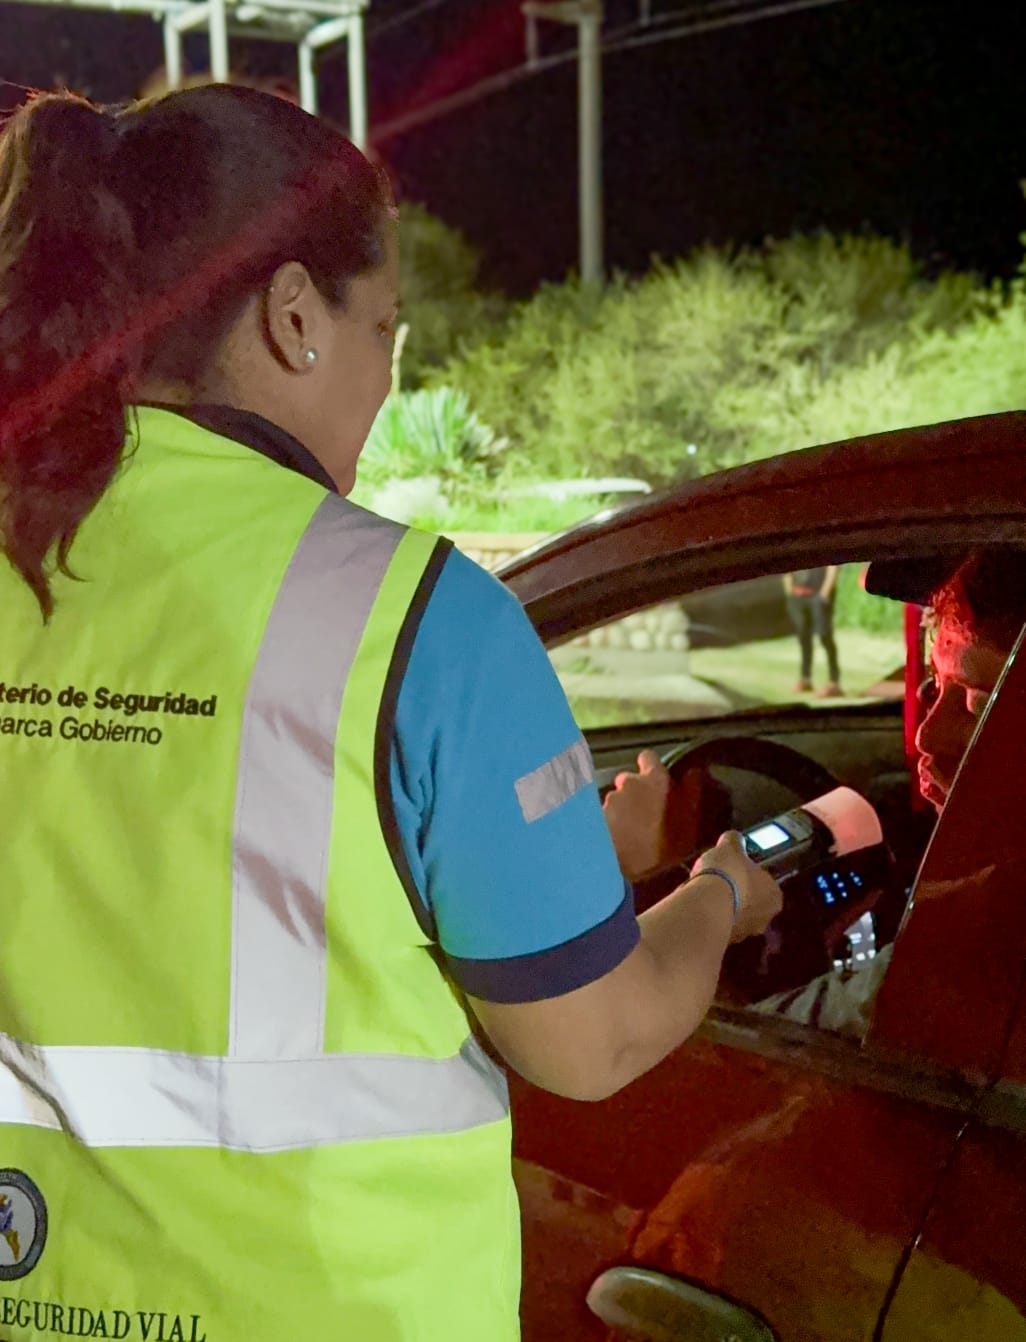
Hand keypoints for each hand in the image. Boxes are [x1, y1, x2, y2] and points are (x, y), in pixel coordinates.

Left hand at [604, 751, 711, 881]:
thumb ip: (691, 792)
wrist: (624, 865)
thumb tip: (694, 772)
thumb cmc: (663, 843)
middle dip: (636, 792)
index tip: (656, 780)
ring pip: (618, 798)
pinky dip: (611, 822)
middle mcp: (629, 781)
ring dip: (623, 809)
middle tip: (647, 814)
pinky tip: (619, 838)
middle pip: (631, 780)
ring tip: (632, 831)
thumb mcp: (689, 820)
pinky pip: (605, 813)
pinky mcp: (596, 814)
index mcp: (655, 778)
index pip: (648, 757)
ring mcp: (610, 798)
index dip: (651, 767)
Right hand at [692, 831, 783, 943]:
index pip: (764, 882)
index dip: (748, 873)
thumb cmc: (727, 873)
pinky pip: (717, 924)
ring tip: (703, 891)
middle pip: (750, 901)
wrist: (706, 905)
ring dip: (722, 905)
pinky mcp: (724, 941)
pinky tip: (697, 904)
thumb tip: (734, 838)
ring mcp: (744, 934)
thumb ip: (735, 842)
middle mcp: (765, 918)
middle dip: (736, 892)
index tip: (733, 867)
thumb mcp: (730, 847)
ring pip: (733, 915)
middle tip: (718, 878)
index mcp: (774, 895)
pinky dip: (710, 915)